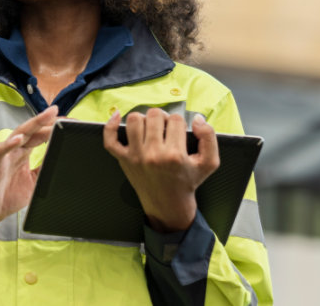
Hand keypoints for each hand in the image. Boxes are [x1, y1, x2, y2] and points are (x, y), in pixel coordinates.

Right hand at [0, 105, 57, 250]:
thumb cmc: (6, 197)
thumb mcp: (33, 183)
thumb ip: (44, 169)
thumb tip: (61, 158)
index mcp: (22, 155)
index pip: (39, 136)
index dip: (51, 128)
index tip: (68, 122)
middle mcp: (13, 152)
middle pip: (30, 131)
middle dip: (44, 120)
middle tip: (58, 112)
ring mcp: (3, 157)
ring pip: (17, 135)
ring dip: (32, 125)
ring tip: (46, 115)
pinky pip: (0, 151)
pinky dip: (9, 144)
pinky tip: (20, 139)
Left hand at [103, 108, 219, 232]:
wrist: (168, 203)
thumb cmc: (188, 181)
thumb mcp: (209, 163)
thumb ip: (209, 137)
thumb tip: (198, 119)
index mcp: (175, 155)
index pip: (176, 120)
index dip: (179, 121)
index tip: (179, 131)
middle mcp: (153, 154)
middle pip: (154, 116)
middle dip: (162, 118)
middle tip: (165, 128)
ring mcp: (135, 156)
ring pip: (135, 120)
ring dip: (144, 119)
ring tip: (150, 127)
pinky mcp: (123, 159)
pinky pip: (110, 139)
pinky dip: (111, 126)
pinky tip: (117, 117)